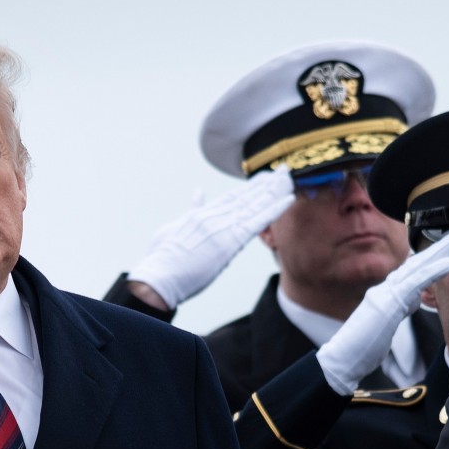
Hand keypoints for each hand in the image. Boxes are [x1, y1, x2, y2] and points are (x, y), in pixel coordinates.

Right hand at [127, 166, 294, 308]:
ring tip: (287, 178)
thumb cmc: (160, 259)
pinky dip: (274, 209)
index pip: (229, 198)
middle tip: (281, 171)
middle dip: (264, 184)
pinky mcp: (229, 242)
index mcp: (199, 215)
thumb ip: (190, 211)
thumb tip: (197, 193)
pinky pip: (258, 222)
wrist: (160, 277)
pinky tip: (288, 199)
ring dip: (273, 191)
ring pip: (253, 205)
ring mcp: (221, 228)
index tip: (262, 179)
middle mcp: (213, 217)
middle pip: (244, 197)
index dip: (248, 188)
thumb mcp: (171, 229)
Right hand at [317, 232, 448, 394]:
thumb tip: (415, 300)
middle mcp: (383, 290)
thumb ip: (399, 309)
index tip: (442, 252)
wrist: (343, 358)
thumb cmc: (361, 348)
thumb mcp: (384, 325)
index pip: (409, 274)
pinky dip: (435, 270)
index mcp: (383, 296)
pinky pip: (418, 281)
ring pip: (417, 268)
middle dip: (435, 251)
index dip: (426, 261)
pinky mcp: (391, 301)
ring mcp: (385, 293)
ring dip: (438, 253)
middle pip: (414, 265)